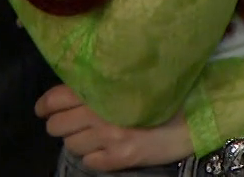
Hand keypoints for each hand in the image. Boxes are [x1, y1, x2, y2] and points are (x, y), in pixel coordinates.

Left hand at [36, 85, 191, 171]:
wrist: (199, 117)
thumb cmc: (170, 93)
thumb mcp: (136, 81)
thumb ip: (107, 83)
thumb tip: (77, 88)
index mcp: (104, 90)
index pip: (56, 99)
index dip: (45, 105)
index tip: (45, 109)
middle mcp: (101, 114)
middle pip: (57, 126)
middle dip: (62, 124)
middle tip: (77, 122)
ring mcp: (109, 139)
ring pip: (71, 146)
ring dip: (80, 141)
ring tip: (98, 135)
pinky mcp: (119, 159)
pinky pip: (89, 162)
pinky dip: (95, 157)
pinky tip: (110, 149)